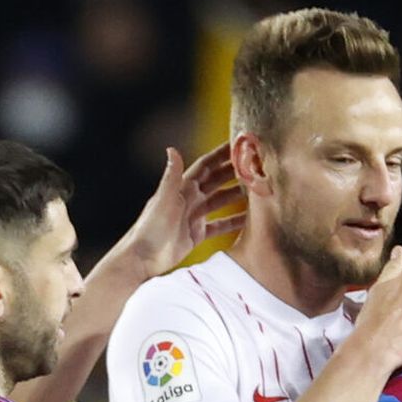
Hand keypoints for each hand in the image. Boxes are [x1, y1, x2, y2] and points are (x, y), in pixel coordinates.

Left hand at [116, 143, 245, 279]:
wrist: (143, 258)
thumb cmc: (150, 228)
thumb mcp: (163, 199)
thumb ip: (172, 176)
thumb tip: (172, 149)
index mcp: (183, 187)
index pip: (206, 165)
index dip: (221, 154)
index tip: (239, 143)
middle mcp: (190, 199)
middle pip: (217, 181)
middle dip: (235, 172)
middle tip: (257, 166)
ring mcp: (194, 216)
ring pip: (221, 201)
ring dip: (237, 196)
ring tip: (258, 191)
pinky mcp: (196, 234)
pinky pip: (220, 225)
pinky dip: (233, 222)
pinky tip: (249, 220)